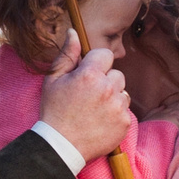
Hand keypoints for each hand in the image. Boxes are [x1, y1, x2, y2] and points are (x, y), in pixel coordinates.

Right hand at [38, 31, 131, 160]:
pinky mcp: (125, 122)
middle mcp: (107, 88)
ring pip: (123, 92)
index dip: (96, 63)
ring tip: (95, 109)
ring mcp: (118, 106)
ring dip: (113, 97)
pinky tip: (100, 121)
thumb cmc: (54, 111)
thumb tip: (74, 32)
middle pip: (117, 74)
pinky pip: (125, 110)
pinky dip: (116, 114)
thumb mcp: (53, 80)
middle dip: (106, 80)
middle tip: (89, 95)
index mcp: (89, 74)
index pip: (105, 54)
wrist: (61, 146)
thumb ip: (67, 54)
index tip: (88, 74)